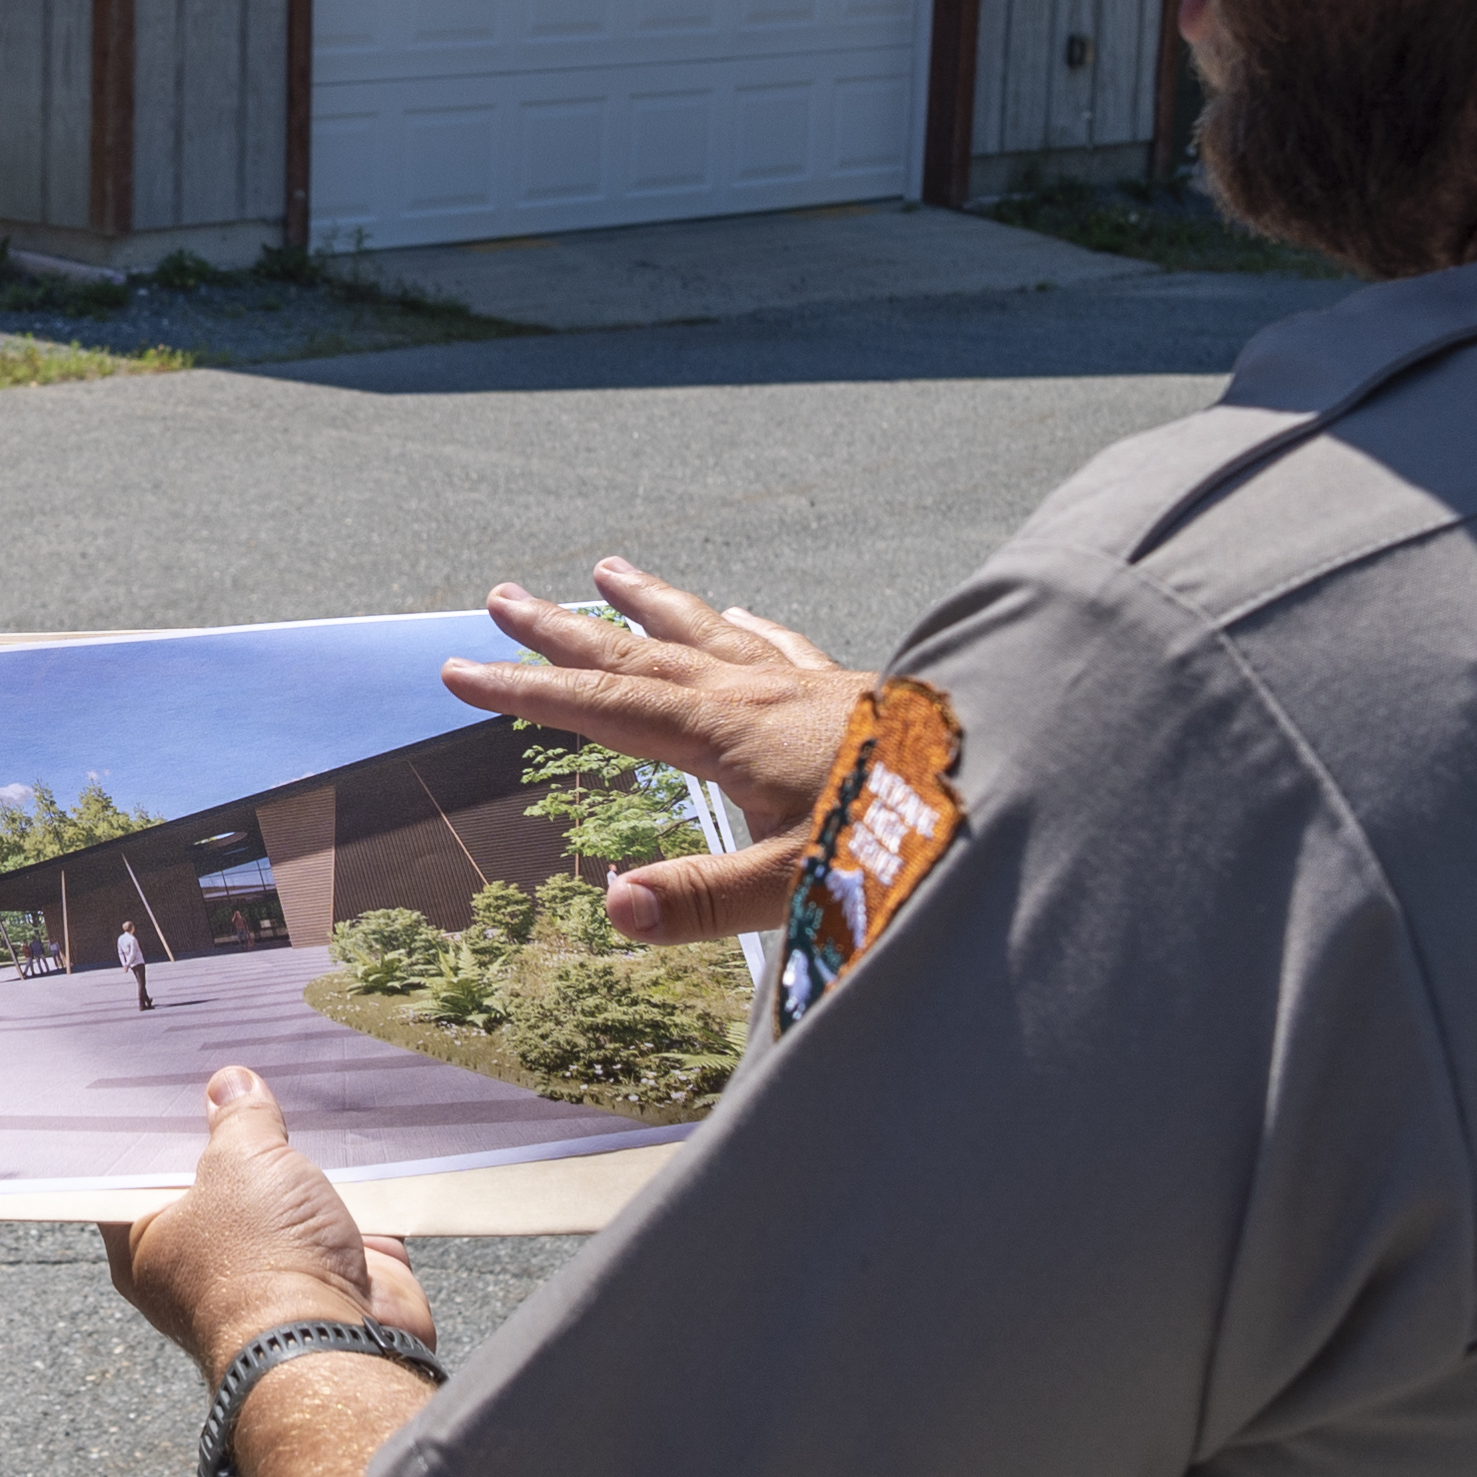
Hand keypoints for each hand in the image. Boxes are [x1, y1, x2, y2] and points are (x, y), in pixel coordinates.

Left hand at [105, 1063, 434, 1380]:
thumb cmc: (262, 1264)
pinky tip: (355, 1141)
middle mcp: (202, 1266)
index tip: (170, 1081)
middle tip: (240, 1075)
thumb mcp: (240, 1163)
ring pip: (280, 1200)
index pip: (137, 1175)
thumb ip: (237, 1119)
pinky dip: (352, 1191)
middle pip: (213, 1183)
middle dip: (234, 1136)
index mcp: (148, 1245)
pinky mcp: (331, 1279)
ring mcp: (271, 1275)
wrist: (340, 1347)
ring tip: (300, 1094)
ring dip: (297, 1162)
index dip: (155, 1127)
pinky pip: (339, 1221)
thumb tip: (230, 1085)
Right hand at [442, 558, 870, 943]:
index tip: (459, 668)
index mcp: (728, 733)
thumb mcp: (799, 886)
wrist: (1017, 782)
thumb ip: (704, 899)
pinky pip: (779, 643)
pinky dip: (744, 625)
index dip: (527, 691)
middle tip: (501, 598)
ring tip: (605, 569)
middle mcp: (758, 694)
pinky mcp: (854, 692)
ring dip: (647, 605)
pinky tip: (744, 615)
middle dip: (565, 631)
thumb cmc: (909, 840)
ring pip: (706, 631)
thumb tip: (615, 907)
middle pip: (640, 652)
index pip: (604, 706)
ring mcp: (806, 685)